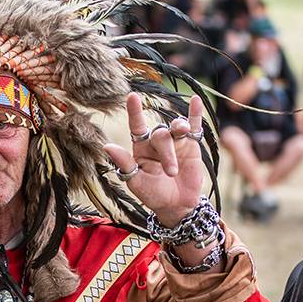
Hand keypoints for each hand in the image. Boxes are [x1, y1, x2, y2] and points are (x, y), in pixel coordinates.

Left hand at [105, 92, 206, 226]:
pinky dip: (195, 114)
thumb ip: (125, 163)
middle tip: (171, 173)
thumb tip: (107, 146)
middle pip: (161, 135)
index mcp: (141, 148)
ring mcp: (175, 141)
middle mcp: (156, 142)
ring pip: (176, 128)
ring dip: (180, 128)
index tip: (132, 96)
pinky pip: (194, 126)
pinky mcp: (191, 144)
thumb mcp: (136, 182)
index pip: (136, 126)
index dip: (134, 111)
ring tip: (183, 132)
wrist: (177, 205)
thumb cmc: (153, 195)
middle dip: (167, 153)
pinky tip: (195, 100)